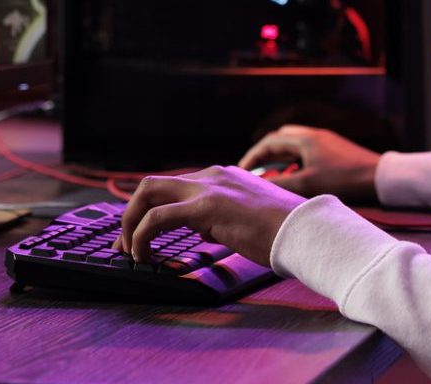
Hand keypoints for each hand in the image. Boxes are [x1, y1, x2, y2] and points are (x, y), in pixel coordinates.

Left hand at [114, 165, 304, 267]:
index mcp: (221, 177)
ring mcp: (208, 188)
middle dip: (130, 213)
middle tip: (124, 242)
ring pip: (147, 194)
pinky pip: (157, 217)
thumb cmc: (284, 231)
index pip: (173, 186)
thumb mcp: (246, 218)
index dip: (150, 210)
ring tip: (130, 251)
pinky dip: (141, 235)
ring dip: (130, 223)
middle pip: (151, 184)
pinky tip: (143, 254)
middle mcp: (211, 176)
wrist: (306, 231)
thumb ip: (221, 218)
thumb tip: (202, 230)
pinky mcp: (206, 207)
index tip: (140, 233)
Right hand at [238, 124, 381, 202]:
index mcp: (305, 139)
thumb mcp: (308, 185)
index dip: (252, 156)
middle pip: (281, 140)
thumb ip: (281, 185)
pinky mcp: (335, 151)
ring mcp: (325, 142)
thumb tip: (258, 188)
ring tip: (272, 177)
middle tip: (254, 171)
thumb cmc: (343, 179)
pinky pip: (307, 153)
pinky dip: (295, 163)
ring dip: (281, 159)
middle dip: (264, 154)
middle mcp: (313, 135)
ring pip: (294, 146)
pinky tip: (297, 179)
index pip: (269, 142)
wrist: (380, 177)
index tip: (241, 170)